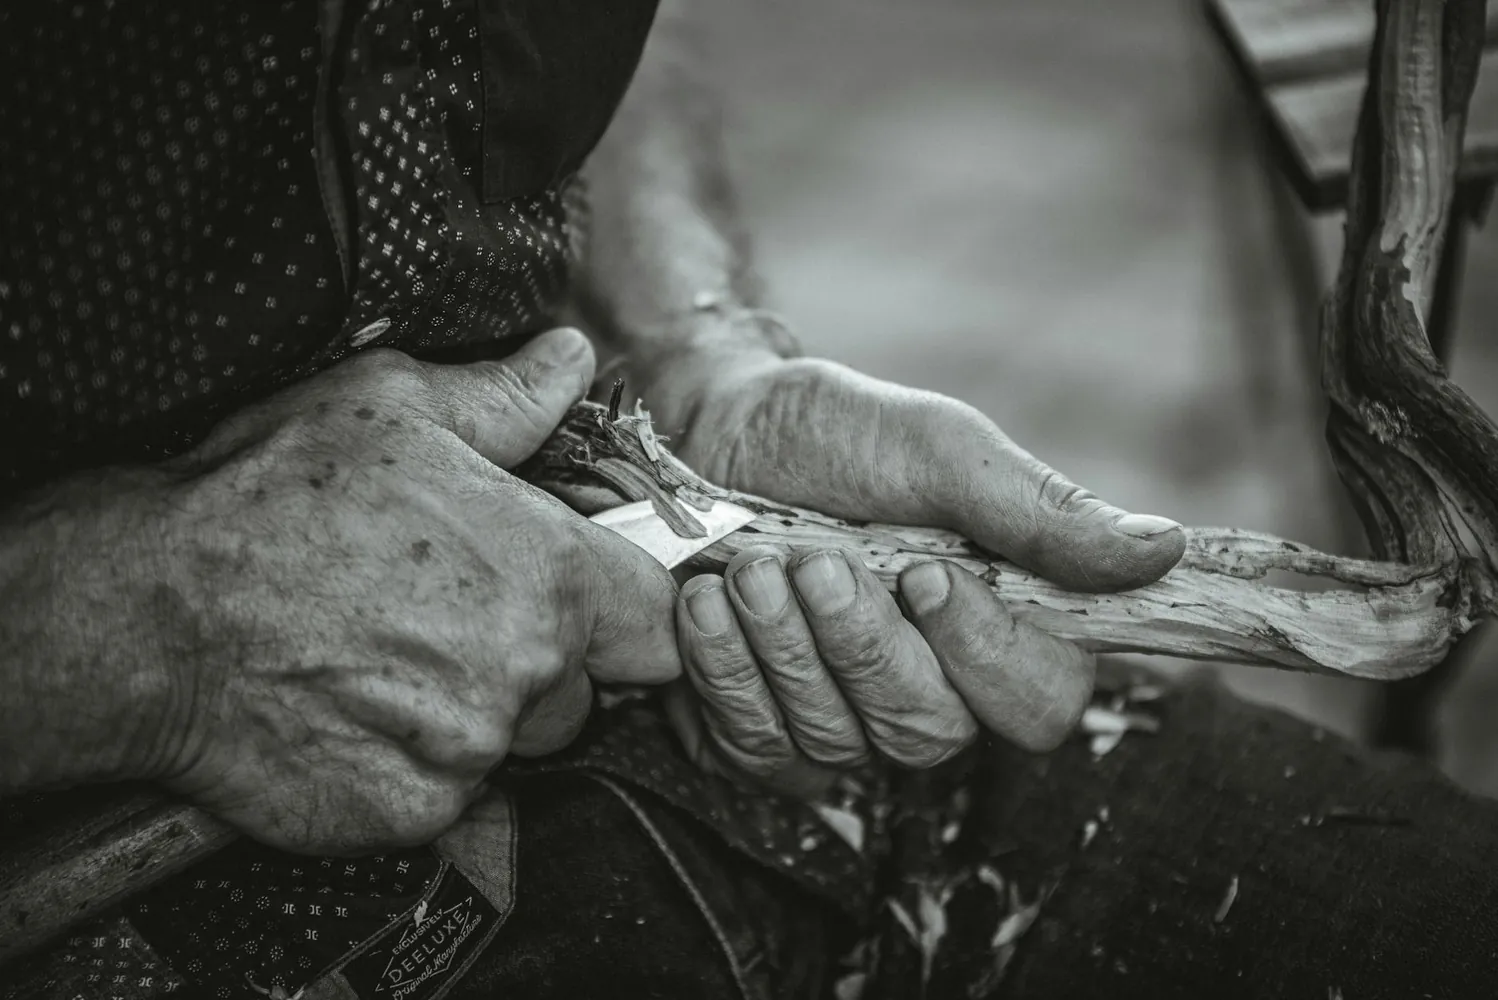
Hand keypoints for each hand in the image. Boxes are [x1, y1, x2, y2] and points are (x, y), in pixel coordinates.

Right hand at [39, 328, 678, 852]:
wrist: (148, 612)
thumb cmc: (270, 496)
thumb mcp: (393, 407)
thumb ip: (507, 398)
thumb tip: (570, 361)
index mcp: (552, 575)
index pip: (660, 619)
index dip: (631, 609)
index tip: (596, 603)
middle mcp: (528, 672)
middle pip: (585, 688)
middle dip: (542, 661)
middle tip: (452, 618)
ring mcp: (470, 753)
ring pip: (514, 743)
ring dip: (476, 714)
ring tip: (388, 657)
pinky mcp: (410, 814)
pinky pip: (446, 794)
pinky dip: (412, 764)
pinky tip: (352, 708)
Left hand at [660, 353, 1184, 794]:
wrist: (711, 429)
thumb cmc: (836, 437)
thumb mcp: (939, 450)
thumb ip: (1039, 509)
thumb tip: (1165, 550)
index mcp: (995, 625)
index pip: (1038, 704)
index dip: (984, 655)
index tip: (927, 574)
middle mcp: (928, 689)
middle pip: (928, 733)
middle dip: (861, 645)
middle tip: (815, 562)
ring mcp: (841, 722)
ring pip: (835, 742)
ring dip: (782, 646)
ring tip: (746, 568)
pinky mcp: (758, 733)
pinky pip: (754, 748)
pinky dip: (724, 671)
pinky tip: (705, 603)